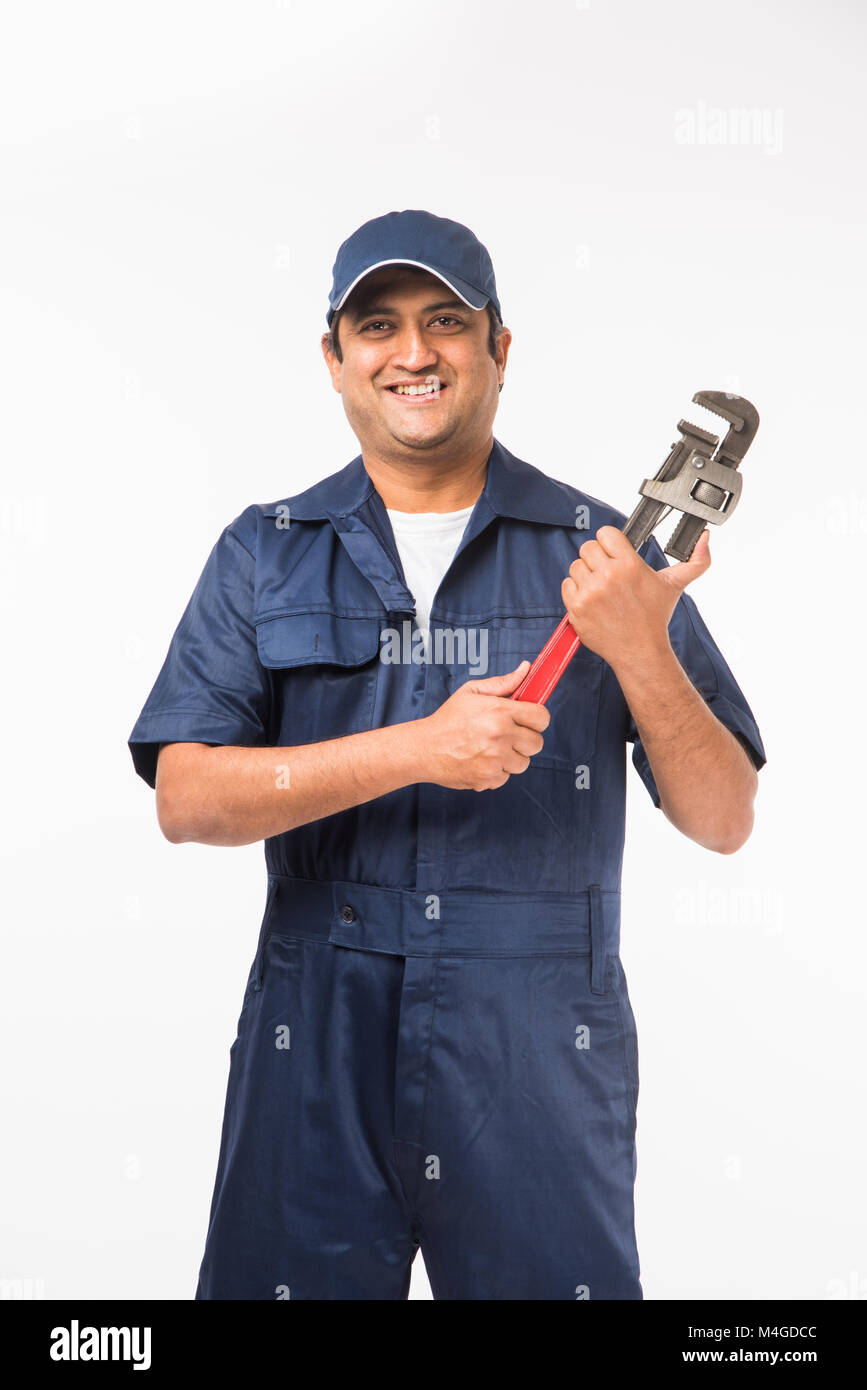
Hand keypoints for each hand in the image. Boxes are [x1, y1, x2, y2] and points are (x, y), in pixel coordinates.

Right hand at [420, 661, 550, 790]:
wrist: (423, 748)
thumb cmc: (448, 719)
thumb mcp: (472, 692)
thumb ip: (503, 683)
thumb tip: (526, 669)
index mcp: (499, 711)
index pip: (541, 717)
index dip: (537, 719)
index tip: (527, 720)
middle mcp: (500, 735)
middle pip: (537, 743)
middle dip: (526, 739)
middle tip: (508, 735)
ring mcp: (495, 759)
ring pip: (524, 762)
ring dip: (512, 757)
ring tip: (492, 749)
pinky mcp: (488, 778)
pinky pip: (507, 777)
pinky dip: (497, 772)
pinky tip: (482, 761)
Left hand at [561, 525, 711, 669]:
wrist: (640, 650)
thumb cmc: (655, 617)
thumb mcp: (676, 585)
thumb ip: (696, 560)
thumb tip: (705, 538)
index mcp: (630, 565)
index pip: (605, 533)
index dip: (609, 542)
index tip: (614, 553)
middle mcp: (608, 576)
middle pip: (587, 547)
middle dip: (596, 558)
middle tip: (607, 574)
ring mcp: (590, 592)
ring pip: (576, 565)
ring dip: (585, 575)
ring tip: (601, 589)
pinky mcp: (576, 607)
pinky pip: (567, 584)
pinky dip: (575, 591)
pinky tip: (591, 600)